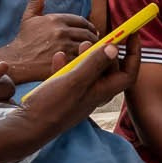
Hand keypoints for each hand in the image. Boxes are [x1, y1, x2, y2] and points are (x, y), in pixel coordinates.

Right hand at [0, 0, 97, 81]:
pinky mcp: (65, 61)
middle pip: (87, 33)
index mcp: (56, 19)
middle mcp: (61, 31)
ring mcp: (64, 46)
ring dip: (93, 49)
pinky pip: (83, 58)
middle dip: (93, 38)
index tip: (92, 32)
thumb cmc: (24, 39)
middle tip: (96, 43)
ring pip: (87, 46)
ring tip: (94, 52)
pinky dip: (88, 60)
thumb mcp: (29, 16)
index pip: (82, 21)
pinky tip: (88, 62)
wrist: (17, 61)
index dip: (89, 27)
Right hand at [14, 38, 139, 143]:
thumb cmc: (53, 106)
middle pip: (109, 70)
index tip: (133, 35)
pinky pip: (70, 77)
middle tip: (98, 39)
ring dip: (86, 56)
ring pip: (90, 71)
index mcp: (102, 92)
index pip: (129, 73)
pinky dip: (66, 65)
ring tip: (79, 45)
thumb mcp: (75, 80)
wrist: (27, 127)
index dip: (134, 54)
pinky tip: (57, 56)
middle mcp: (94, 94)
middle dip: (106, 52)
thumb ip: (94, 63)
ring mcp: (79, 95)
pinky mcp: (64, 95)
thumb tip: (114, 47)